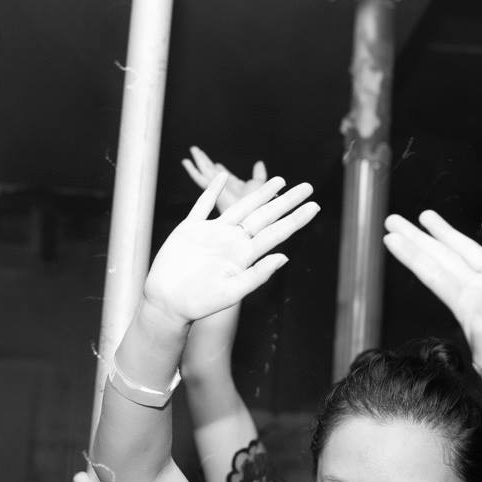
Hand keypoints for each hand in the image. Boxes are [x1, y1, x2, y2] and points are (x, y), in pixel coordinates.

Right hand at [143, 176, 318, 324]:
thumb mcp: (231, 292)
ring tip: (279, 180)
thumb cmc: (198, 302)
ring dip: (259, 194)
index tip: (314, 206)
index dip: (295, 219)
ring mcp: (212, 233)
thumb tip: (284, 257)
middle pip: (264, 216)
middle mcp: (232, 242)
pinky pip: (203, 205)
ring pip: (241, 207)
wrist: (167, 303)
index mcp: (244, 256)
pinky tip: (223, 178)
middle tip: (307, 187)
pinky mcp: (190, 229)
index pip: (276, 233)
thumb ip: (257, 274)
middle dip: (285, 201)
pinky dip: (213, 190)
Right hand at [181, 146, 266, 212]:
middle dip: (205, 161)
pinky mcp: (209, 188)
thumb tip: (259, 163)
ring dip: (197, 160)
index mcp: (233, 185)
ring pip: (203, 171)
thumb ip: (259, 173)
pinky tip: (186, 162)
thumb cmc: (257, 202)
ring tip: (192, 150)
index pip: (224, 175)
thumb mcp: (259, 183)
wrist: (251, 209)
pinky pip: (198, 177)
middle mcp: (222, 185)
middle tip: (198, 151)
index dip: (220, 169)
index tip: (217, 164)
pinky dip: (191, 170)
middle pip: (212, 170)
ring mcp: (215, 186)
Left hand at [382, 211, 481, 402]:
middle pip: (443, 258)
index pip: (433, 274)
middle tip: (393, 219)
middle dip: (419, 239)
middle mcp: (480, 293)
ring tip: (427, 217)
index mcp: (467, 308)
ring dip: (449, 234)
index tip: (389, 238)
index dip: (412, 255)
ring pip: (471, 252)